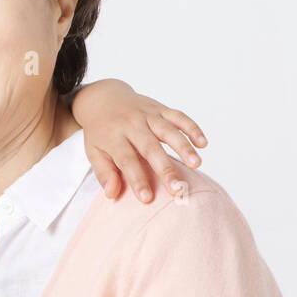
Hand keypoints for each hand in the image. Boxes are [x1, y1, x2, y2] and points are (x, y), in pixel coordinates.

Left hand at [73, 81, 206, 203]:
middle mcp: (131, 124)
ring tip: (196, 164)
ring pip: (168, 130)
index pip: (126, 160)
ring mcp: (147, 115)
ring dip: (183, 146)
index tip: (147, 198)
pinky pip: (178, 116)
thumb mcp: (94, 151)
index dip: (137, 179)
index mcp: (113, 137)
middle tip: (178, 188)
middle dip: (165, 169)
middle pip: (150, 148)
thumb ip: (104, 173)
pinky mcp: (160, 108)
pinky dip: (192, 128)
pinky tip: (203, 143)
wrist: (103, 98)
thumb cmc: (101, 132)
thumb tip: (112, 194)